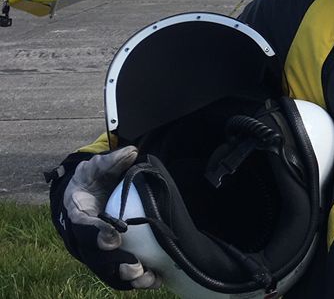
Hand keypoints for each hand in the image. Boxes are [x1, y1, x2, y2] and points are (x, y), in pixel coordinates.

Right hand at [55, 146, 159, 288]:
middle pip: (95, 258)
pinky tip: (156, 280)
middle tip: (135, 268)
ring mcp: (95, 252)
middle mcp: (82, 239)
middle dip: (115, 265)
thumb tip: (131, 152)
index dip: (98, 234)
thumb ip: (113, 161)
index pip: (84, 227)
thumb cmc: (92, 180)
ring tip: (148, 279)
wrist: (84, 194)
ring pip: (107, 272)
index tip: (114, 237)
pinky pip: (119, 275)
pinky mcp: (108, 259)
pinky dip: (136, 280)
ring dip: (128, 278)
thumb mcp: (98, 167)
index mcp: (77, 215)